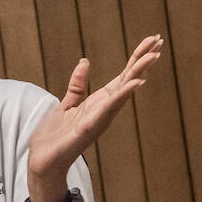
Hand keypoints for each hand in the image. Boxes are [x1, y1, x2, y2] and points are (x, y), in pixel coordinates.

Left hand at [27, 35, 162, 201]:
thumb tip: (85, 62)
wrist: (43, 161)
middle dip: (143, 60)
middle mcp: (105, 109)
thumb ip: (78, 85)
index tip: (152, 40)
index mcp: (100, 102)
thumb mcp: (66, 104)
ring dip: (138, 73)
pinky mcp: (90, 127)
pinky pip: (109, 108)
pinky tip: (137, 83)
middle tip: (159, 41)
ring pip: (123, 91)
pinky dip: (123, 95)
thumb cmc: (56, 137)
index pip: (123, 76)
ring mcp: (100, 118)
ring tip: (154, 55)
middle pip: (128, 80)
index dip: (136, 58)